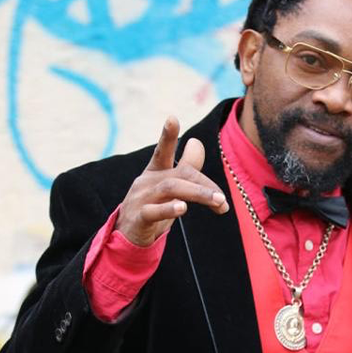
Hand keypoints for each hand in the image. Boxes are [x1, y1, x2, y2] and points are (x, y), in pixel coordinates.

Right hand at [115, 116, 228, 246]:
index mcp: (155, 171)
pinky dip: (169, 209)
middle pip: (180, 175)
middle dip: (204, 184)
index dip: (167, 135)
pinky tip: (182, 208)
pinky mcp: (138, 218)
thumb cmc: (153, 206)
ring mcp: (141, 199)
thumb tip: (196, 142)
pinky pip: (153, 212)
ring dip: (197, 194)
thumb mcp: (169, 185)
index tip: (172, 118)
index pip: (162, 150)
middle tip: (223, 199)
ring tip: (217, 201)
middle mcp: (147, 181)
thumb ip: (185, 166)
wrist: (128, 234)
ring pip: (170, 189)